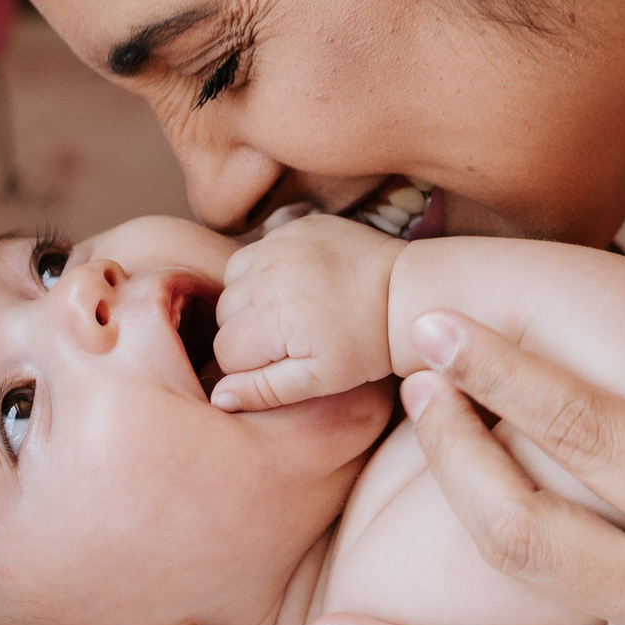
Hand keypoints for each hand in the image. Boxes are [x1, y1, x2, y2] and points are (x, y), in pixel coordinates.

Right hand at [210, 211, 401, 409]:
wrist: (406, 291)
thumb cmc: (367, 343)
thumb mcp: (319, 379)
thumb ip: (264, 390)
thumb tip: (218, 398)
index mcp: (269, 316)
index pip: (225, 351)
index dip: (251, 365)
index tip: (287, 362)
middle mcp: (265, 273)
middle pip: (224, 315)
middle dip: (249, 332)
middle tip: (292, 338)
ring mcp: (278, 243)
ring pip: (233, 282)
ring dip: (250, 300)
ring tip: (291, 313)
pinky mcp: (293, 227)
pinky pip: (255, 252)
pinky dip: (264, 271)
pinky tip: (295, 286)